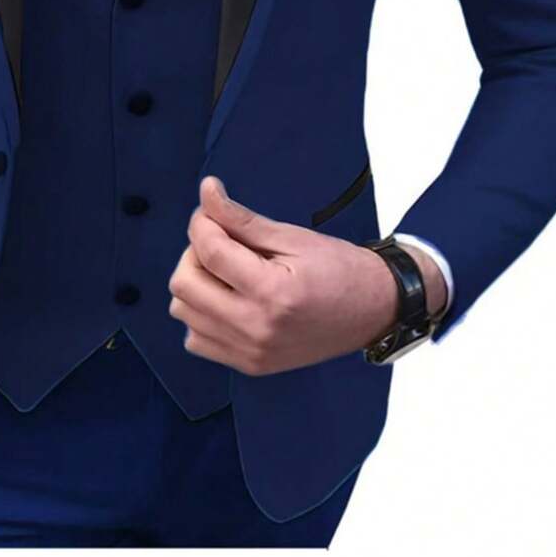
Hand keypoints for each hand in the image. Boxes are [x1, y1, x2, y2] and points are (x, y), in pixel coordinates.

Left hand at [169, 177, 444, 375]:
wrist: (372, 311)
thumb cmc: (337, 267)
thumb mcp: (292, 236)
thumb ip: (241, 218)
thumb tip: (206, 190)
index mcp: (272, 292)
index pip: (209, 252)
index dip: (202, 223)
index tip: (211, 211)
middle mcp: (256, 329)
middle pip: (184, 285)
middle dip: (195, 253)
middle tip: (222, 241)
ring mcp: (251, 353)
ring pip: (183, 311)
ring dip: (196, 283)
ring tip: (227, 271)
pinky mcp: (249, 366)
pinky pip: (196, 339)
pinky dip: (201, 315)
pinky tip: (228, 299)